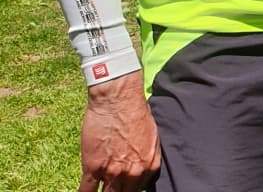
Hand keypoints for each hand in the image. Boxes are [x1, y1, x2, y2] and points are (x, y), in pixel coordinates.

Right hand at [79, 71, 160, 191]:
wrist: (118, 98)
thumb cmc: (136, 111)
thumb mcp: (151, 136)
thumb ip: (147, 158)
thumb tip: (142, 171)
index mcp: (149, 166)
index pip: (141, 189)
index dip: (133, 187)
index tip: (126, 185)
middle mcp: (132, 173)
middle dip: (120, 191)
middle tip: (114, 186)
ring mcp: (112, 172)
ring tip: (103, 191)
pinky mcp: (92, 168)